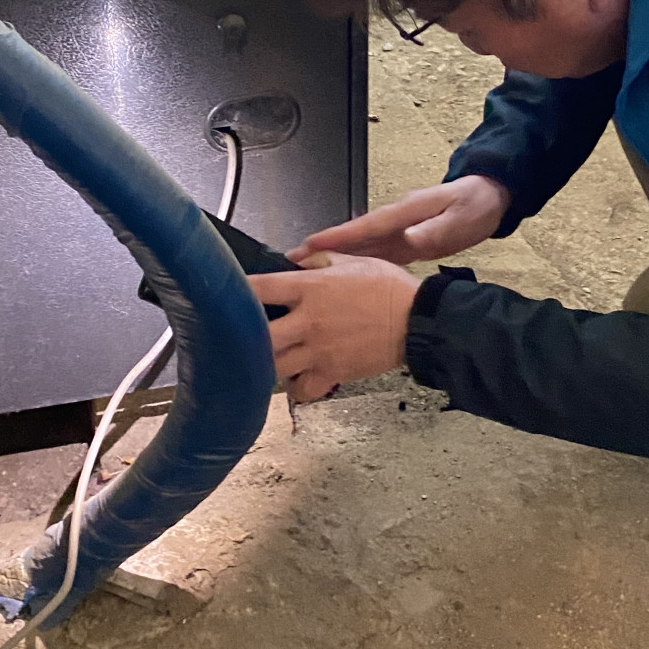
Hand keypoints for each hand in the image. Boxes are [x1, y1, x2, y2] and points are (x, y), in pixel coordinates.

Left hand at [248, 254, 420, 403]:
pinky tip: (299, 376)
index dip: (239, 290)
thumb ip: (319, 259)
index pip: (259, 288)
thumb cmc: (389, 288)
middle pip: (258, 336)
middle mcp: (309, 320)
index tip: (230, 293)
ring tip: (273, 356)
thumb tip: (294, 258)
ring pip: (274, 366)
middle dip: (249, 336)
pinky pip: (301, 390)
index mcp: (310, 288)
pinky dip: (296, 387)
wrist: (418, 320)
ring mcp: (319, 350)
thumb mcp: (353, 261)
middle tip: (249, 335)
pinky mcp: (332, 372)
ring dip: (269, 362)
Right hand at [289, 176, 508, 266]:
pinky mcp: (404, 242)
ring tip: (302, 273)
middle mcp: (394, 222)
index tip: (308, 246)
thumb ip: (432, 229)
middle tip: (289, 263)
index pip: (364, 227)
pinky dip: (355, 266)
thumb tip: (407, 238)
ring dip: (333, 260)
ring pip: (359, 248)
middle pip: (352, 238)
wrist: (490, 198)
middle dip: (321, 250)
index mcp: (403, 213)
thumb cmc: (474, 206)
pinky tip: (340, 279)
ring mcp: (397, 231)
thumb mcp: (457, 217)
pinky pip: (374, 255)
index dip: (336, 238)